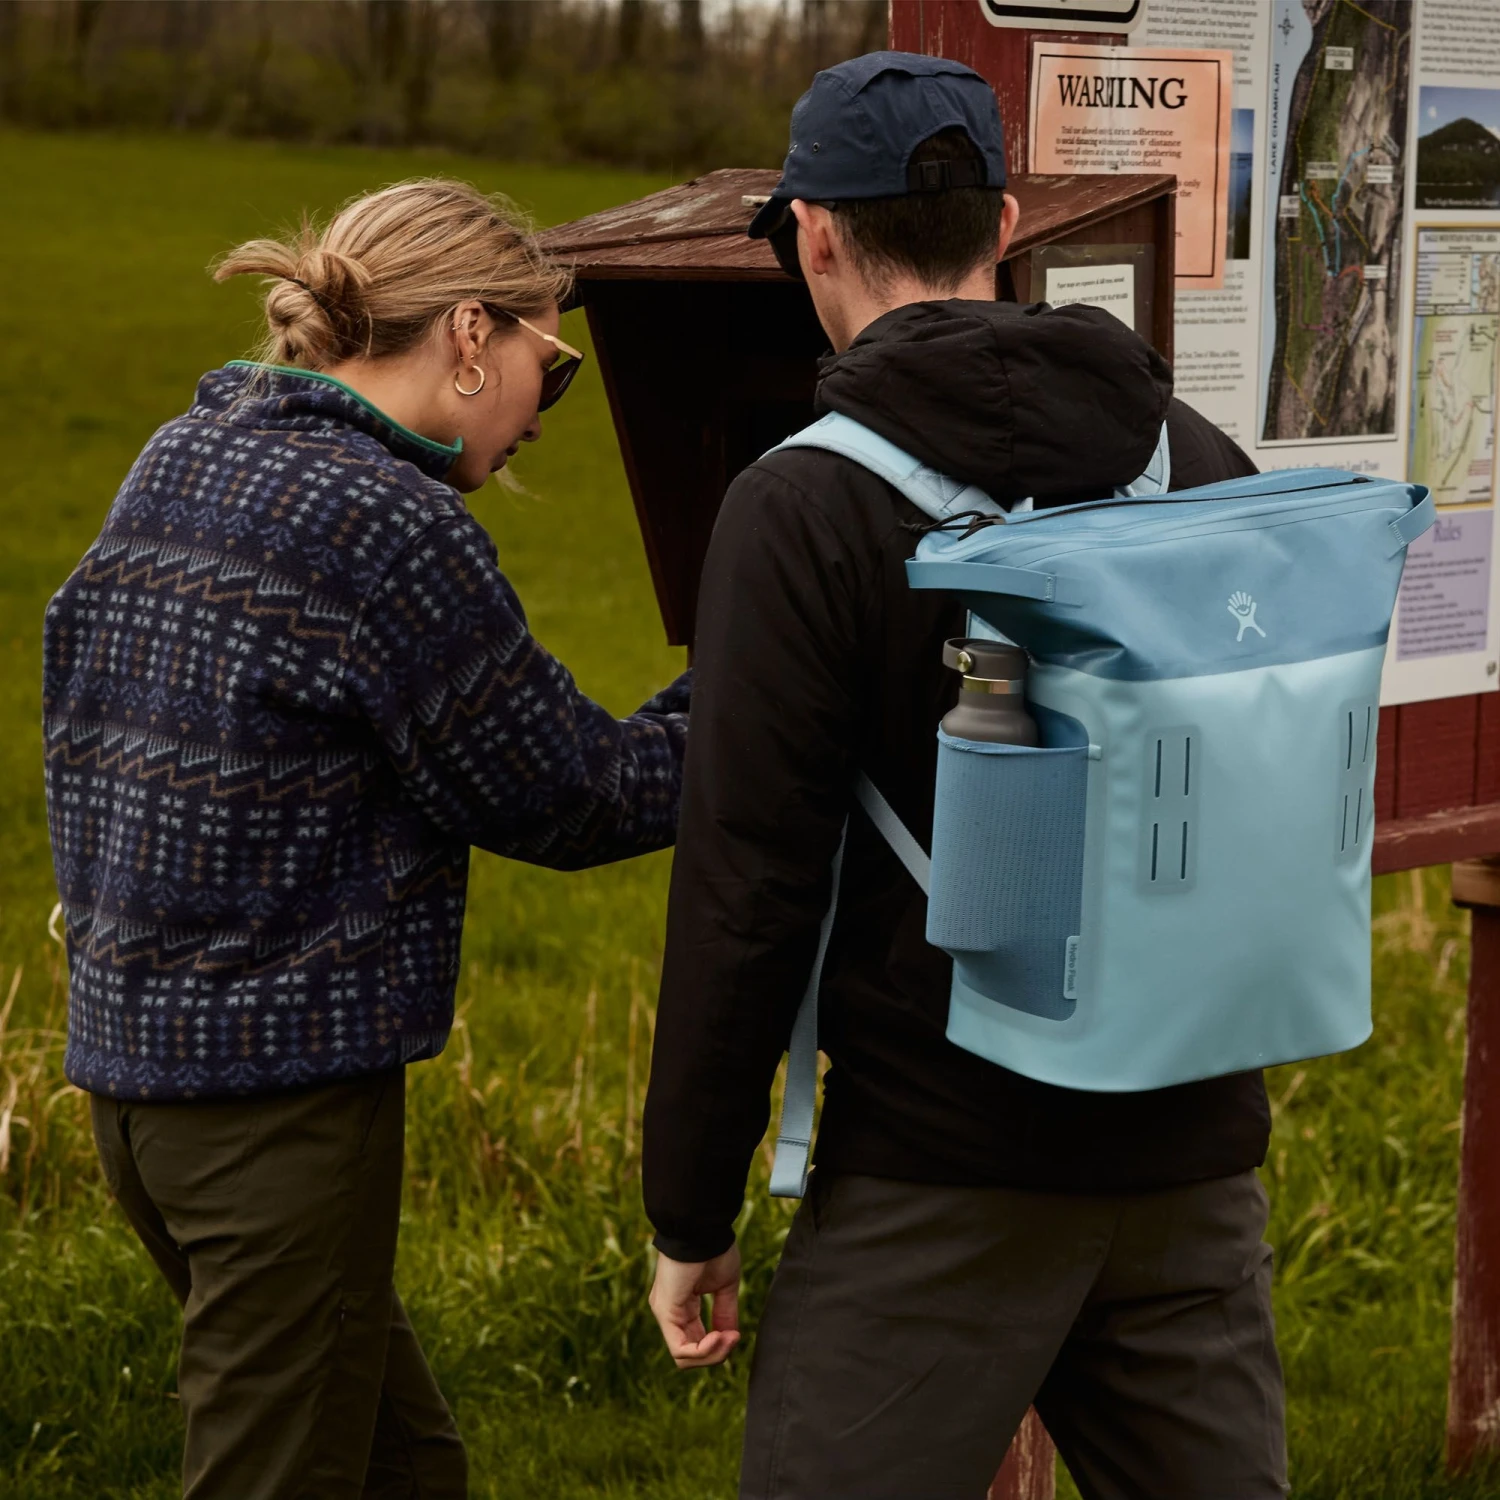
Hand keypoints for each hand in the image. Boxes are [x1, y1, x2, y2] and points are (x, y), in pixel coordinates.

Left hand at [648, 1244, 741, 1368]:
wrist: (702, 1228)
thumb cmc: (713, 1249)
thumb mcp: (724, 1286)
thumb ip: (725, 1313)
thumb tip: (730, 1337)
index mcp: (682, 1306)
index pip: (695, 1343)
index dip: (718, 1347)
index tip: (737, 1335)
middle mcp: (669, 1313)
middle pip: (689, 1355)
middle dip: (717, 1353)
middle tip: (735, 1338)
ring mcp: (665, 1314)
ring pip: (684, 1357)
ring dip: (713, 1354)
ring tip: (729, 1337)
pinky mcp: (665, 1312)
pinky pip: (680, 1349)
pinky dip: (704, 1350)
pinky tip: (719, 1336)